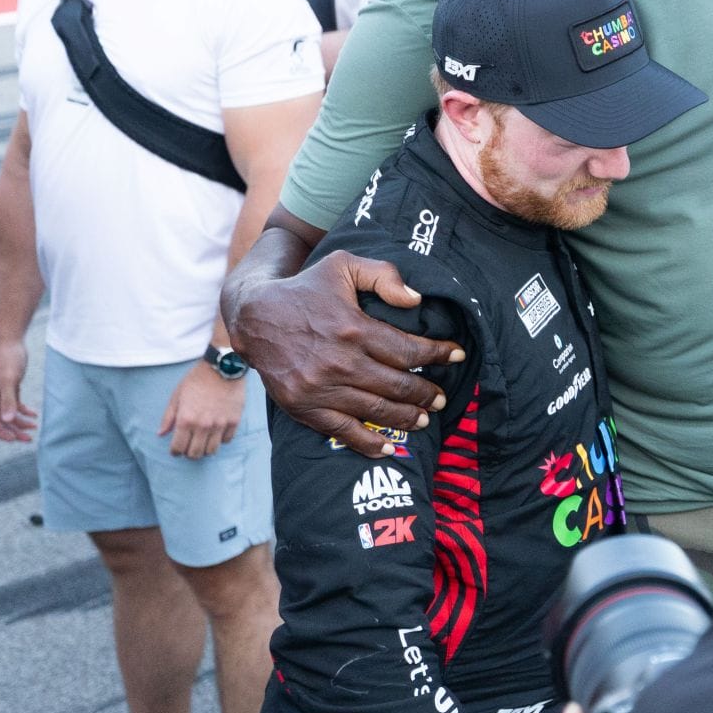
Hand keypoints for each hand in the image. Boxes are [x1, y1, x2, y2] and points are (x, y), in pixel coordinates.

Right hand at [0, 341, 35, 440]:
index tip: (14, 439)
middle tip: (28, 439)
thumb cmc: (6, 358)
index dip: (1, 433)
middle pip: (0, 421)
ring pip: (8, 415)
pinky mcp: (9, 389)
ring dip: (20, 423)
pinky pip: (15, 406)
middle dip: (13, 431)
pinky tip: (34, 415)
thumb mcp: (8, 380)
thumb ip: (8, 400)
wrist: (10, 341)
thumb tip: (7, 419)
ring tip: (34, 428)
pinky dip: (23, 411)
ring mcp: (0, 394)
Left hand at [158, 364, 244, 458]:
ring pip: (211, 451)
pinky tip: (216, 431)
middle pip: (195, 454)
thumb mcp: (177, 395)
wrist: (222, 367)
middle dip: (189, 453)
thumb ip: (168, 417)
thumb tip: (161, 434)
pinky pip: (226, 440)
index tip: (176, 449)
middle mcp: (202, 425)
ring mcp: (220, 424)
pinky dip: (220, 439)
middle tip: (189, 446)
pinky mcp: (233, 421)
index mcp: (186, 419)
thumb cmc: (197, 379)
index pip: (178, 448)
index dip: (175, 451)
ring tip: (203, 441)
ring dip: (205, 449)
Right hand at [229, 249, 462, 457]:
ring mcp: (322, 388)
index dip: (438, 354)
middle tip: (440, 397)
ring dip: (406, 418)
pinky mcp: (305, 407)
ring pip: (376, 411)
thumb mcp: (343, 265)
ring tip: (425, 419)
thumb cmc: (305, 288)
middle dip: (426, 392)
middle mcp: (340, 362)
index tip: (457, 355)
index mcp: (353, 328)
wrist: (254, 316)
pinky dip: (368, 443)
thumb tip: (416, 299)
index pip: (408, 350)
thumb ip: (383, 274)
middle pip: (397, 385)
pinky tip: (388, 448)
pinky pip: (343, 431)